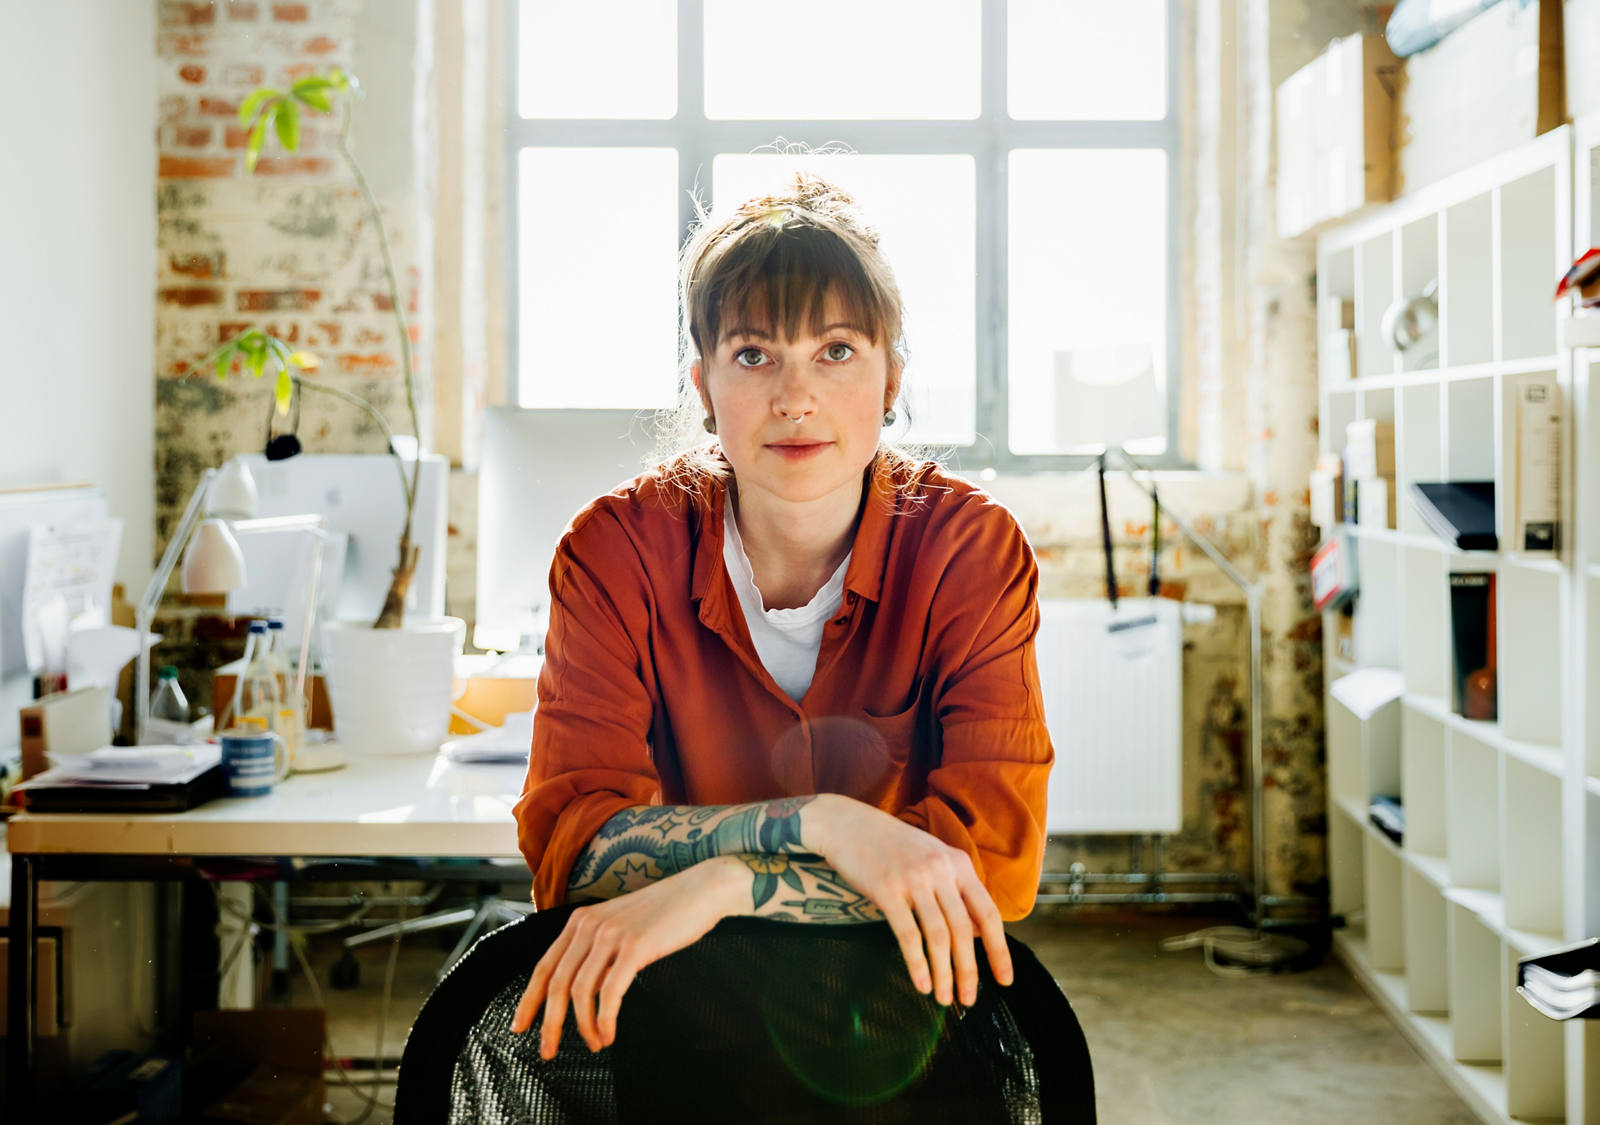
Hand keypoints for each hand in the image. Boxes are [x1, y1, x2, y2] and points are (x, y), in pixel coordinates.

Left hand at [510, 858, 740, 1056]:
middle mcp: (589, 925)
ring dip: (583, 1026)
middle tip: (548, 1051)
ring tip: (595, 1044)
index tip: (520, 1027)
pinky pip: (610, 992)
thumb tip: (585, 993)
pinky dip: (605, 1020)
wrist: (701, 890)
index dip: (528, 1000)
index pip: (544, 966)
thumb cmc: (665, 913)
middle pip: (555, 983)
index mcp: (581, 921)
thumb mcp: (620, 928)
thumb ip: (598, 955)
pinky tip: (609, 1034)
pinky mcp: (635, 946)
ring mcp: (611, 934)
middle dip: (549, 1023)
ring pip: (579, 991)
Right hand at [810, 795, 1012, 1007]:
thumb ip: (956, 890)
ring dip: (944, 973)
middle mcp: (940, 871)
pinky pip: (908, 935)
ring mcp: (914, 880)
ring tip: (946, 999)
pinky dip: (917, 964)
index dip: (999, 950)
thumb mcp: (932, 858)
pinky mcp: (887, 890)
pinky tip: (922, 984)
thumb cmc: (891, 845)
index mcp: (958, 864)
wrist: (847, 824)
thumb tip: (976, 933)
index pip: (988, 913)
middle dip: (969, 971)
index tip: (1004, 980)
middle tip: (969, 1000)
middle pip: (964, 931)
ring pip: (939, 937)